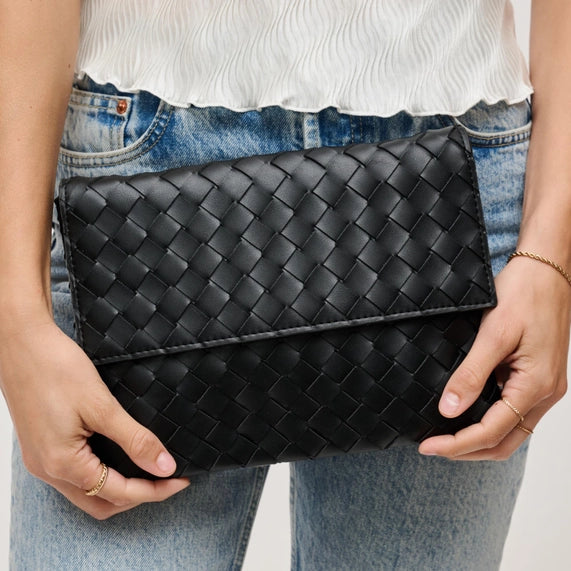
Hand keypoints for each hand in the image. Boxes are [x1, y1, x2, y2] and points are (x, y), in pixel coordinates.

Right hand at [0, 317, 189, 518]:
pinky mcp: (42, 446)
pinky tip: (120, 457)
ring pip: (87, 492)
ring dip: (119, 488)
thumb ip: (134, 439)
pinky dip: (102, 474)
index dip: (153, 490)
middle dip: (138, 496)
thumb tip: (163, 466)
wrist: (21, 343)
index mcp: (62, 463)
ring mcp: (42, 459)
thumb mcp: (101, 405)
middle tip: (168, 478)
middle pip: (101, 503)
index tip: (179, 480)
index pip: (118, 493)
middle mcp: (48, 469)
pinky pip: (75, 475)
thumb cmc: (55, 367)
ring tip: (149, 470)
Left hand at [418, 257, 569, 459]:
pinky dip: (489, 421)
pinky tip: (466, 414)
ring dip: (478, 439)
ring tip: (445, 437)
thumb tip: (449, 409)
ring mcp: (544, 387)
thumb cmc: (524, 295)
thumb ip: (471, 374)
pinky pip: (514, 411)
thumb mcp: (493, 334)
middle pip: (504, 441)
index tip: (427, 446)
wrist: (547, 270)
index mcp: (536, 385)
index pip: (492, 431)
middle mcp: (545, 393)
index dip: (458, 444)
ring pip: (510, 430)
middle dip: (467, 449)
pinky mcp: (537, 377)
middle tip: (431, 446)